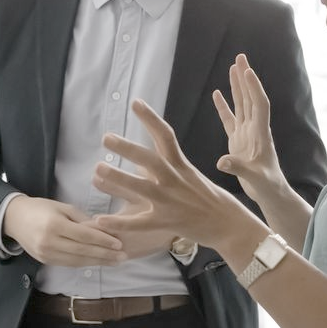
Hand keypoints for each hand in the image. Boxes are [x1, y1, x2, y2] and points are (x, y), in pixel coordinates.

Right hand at [3, 196, 124, 266]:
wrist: (14, 219)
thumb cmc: (42, 208)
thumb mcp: (63, 207)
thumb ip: (83, 219)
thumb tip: (104, 230)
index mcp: (54, 225)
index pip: (84, 236)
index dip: (103, 241)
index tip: (119, 244)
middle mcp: (49, 241)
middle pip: (82, 251)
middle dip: (105, 255)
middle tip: (123, 256)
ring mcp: (46, 253)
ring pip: (77, 261)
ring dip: (98, 262)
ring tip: (115, 262)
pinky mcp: (45, 261)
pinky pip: (69, 264)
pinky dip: (85, 263)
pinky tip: (98, 262)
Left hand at [93, 100, 263, 256]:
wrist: (229, 224)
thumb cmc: (210, 199)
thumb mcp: (192, 176)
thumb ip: (170, 167)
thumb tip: (146, 161)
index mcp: (181, 166)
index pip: (166, 136)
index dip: (151, 118)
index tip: (136, 102)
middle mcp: (175, 180)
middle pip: (149, 160)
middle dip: (127, 148)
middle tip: (106, 137)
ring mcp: (170, 202)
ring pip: (141, 188)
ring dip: (118, 179)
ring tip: (97, 170)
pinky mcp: (167, 222)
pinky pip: (139, 223)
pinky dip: (119, 222)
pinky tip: (100, 220)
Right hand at [213, 54, 285, 194]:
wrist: (270, 192)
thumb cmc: (267, 186)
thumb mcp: (254, 178)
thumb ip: (238, 168)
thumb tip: (222, 161)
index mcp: (261, 134)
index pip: (259, 105)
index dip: (254, 88)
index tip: (247, 71)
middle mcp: (255, 129)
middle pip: (251, 98)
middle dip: (246, 78)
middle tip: (240, 57)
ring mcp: (246, 133)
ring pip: (241, 104)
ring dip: (237, 86)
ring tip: (233, 67)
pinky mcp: (237, 140)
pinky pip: (229, 119)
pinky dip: (223, 106)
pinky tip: (217, 93)